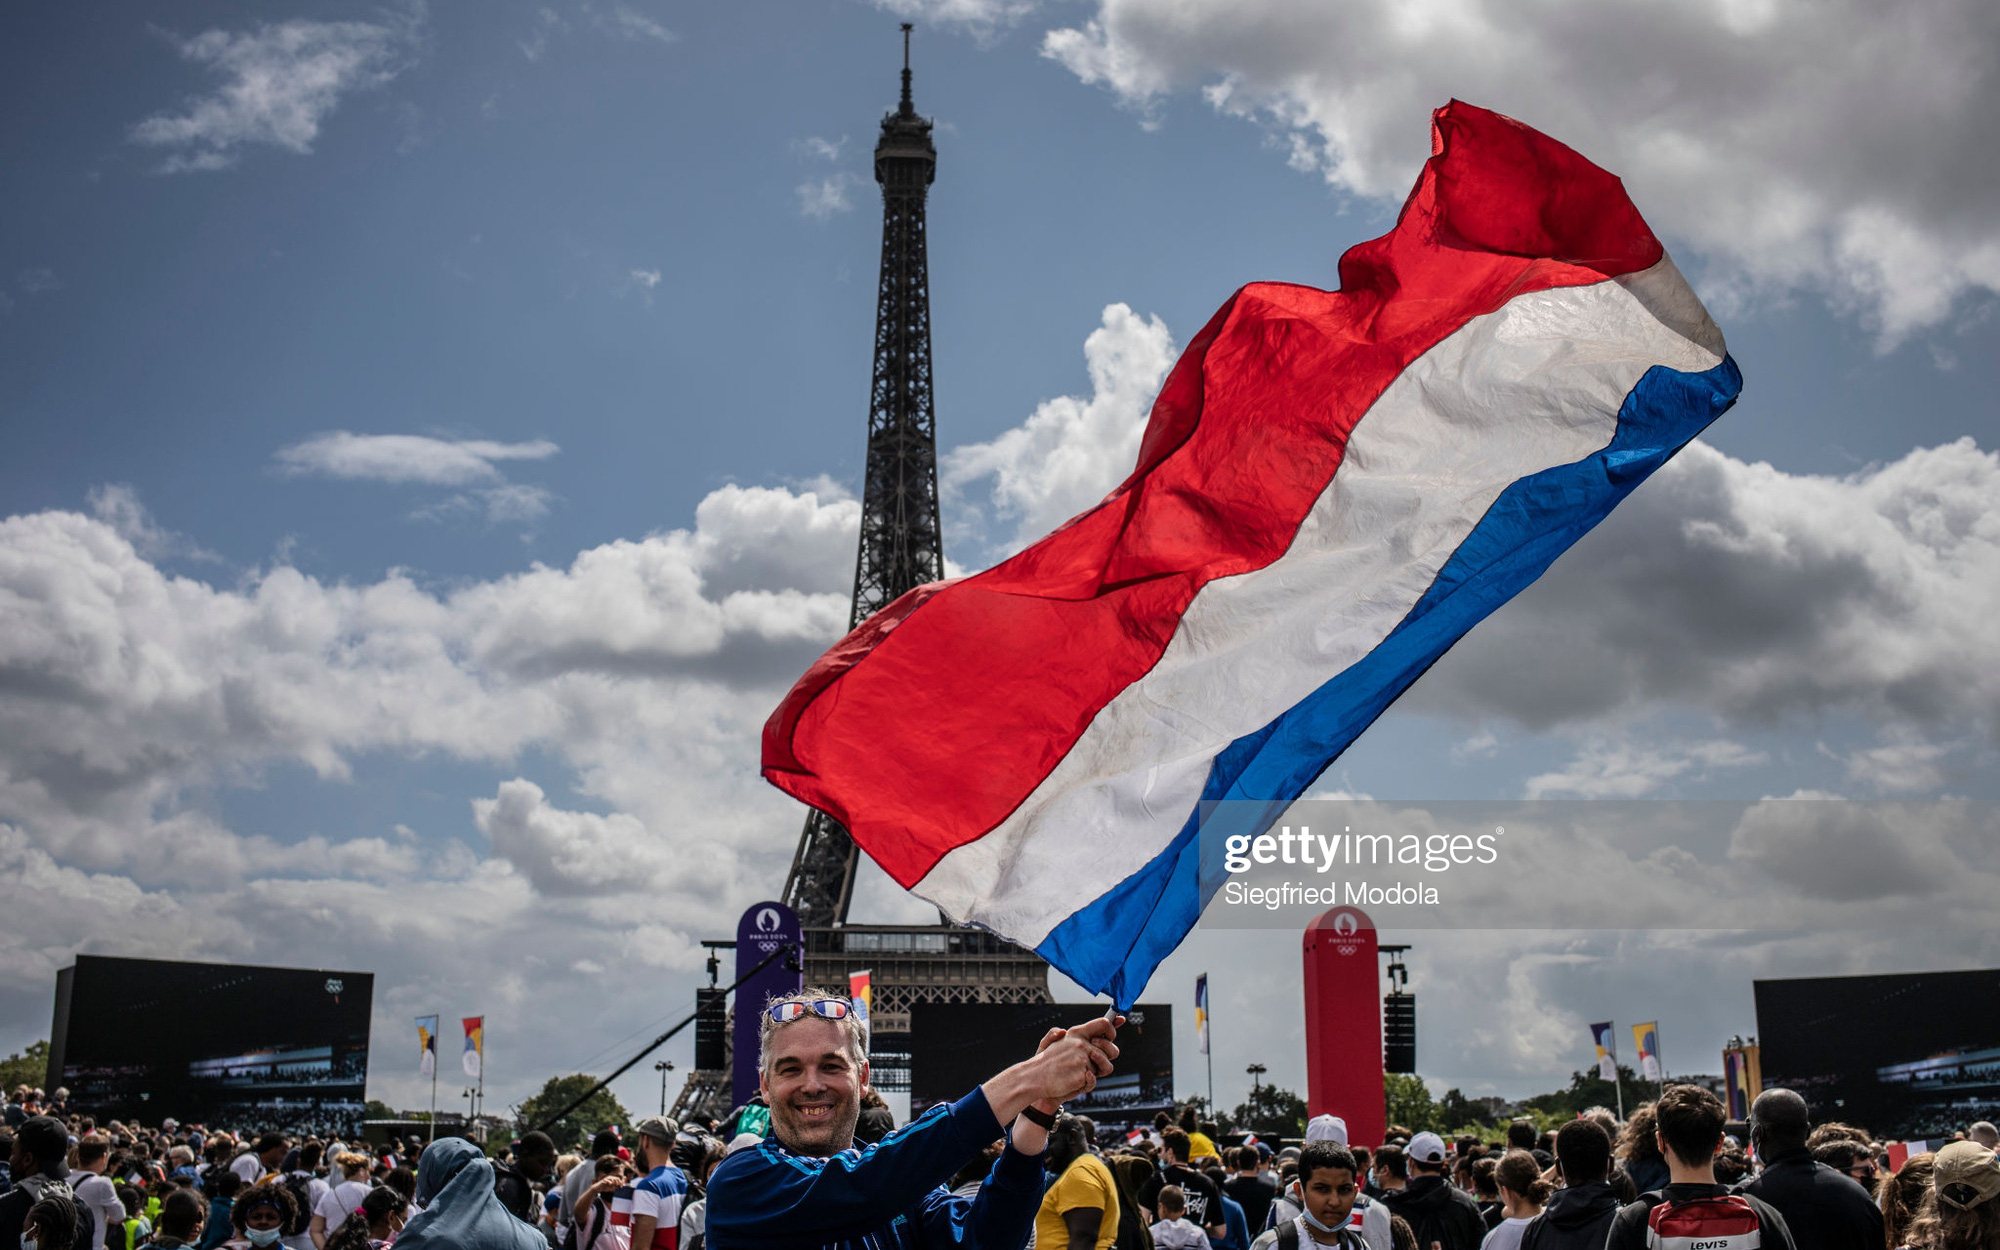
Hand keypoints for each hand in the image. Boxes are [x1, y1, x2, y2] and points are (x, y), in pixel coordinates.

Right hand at [982, 1013, 1122, 1127]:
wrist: (1034, 1079)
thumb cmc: (1044, 1063)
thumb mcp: (1049, 1043)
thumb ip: (1057, 1034)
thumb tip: (1062, 1030)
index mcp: (1076, 1033)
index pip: (1103, 1023)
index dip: (1113, 1027)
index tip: (1115, 1030)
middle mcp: (1081, 1043)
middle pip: (1111, 1048)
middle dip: (1108, 1057)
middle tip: (1096, 1062)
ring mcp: (1083, 1058)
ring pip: (1105, 1066)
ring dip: (1097, 1072)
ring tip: (1083, 1073)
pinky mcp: (1083, 1073)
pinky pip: (1094, 1079)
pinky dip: (1087, 1083)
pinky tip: (1074, 1081)